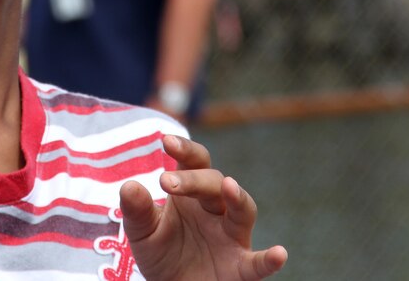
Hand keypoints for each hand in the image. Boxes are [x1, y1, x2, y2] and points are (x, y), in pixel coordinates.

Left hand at [121, 135, 286, 279]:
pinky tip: (279, 254)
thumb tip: (128, 187)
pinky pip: (257, 262)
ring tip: (229, 186)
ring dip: (238, 198)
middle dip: (194, 179)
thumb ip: (137, 211)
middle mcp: (215, 209)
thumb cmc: (162, 254)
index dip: (184, 149)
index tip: (166, 141)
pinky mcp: (239, 267)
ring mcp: (231, 236)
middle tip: (167, 183)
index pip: (194, 162)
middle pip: (214, 183)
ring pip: (243, 211)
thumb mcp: (142, 234)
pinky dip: (270, 259)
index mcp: (192, 194)